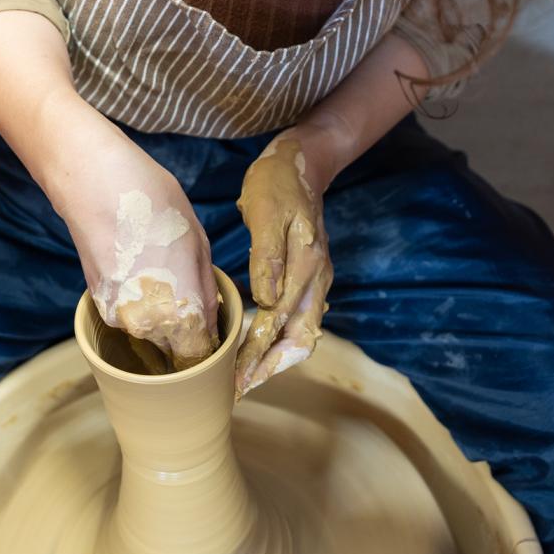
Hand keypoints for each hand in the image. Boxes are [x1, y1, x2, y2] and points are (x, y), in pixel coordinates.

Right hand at [0, 11, 217, 364]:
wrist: (93, 182)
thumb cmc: (154, 204)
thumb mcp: (198, 243)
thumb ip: (207, 289)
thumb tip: (210, 316)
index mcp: (182, 315)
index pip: (201, 356)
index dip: (211, 347)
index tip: (214, 330)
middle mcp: (148, 327)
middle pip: (175, 347)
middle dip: (186, 328)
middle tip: (189, 290)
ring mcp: (118, 316)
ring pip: (150, 330)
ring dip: (161, 313)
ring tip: (161, 271)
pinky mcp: (98, 301)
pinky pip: (129, 313)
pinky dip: (138, 301)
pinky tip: (140, 267)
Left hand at [236, 133, 330, 395]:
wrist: (301, 163)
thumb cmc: (277, 184)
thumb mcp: (266, 211)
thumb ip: (267, 256)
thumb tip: (265, 300)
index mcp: (307, 267)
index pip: (279, 324)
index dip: (257, 355)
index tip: (236, 380)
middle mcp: (317, 279)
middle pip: (301, 340)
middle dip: (271, 369)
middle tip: (240, 391)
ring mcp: (317, 279)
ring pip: (302, 334)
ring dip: (276, 359)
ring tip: (247, 378)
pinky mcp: (309, 276)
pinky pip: (298, 319)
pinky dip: (279, 339)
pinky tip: (257, 346)